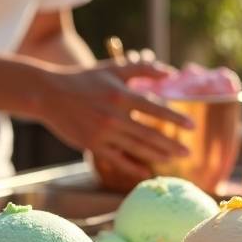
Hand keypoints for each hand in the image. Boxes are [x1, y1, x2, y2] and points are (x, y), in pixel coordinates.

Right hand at [40, 50, 192, 177]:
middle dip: (171, 144)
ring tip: (173, 159)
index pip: (155, 109)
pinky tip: (147, 172)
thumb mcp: (113, 69)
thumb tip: (171, 72)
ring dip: (158, 156)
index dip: (175, 118)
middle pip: (149, 134)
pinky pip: (118, 160)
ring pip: (136, 148)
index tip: (192, 127)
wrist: (49, 95)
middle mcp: (113, 117)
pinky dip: (134, 167)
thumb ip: (142, 69)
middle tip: (189, 152)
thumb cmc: (84, 79)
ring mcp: (102, 133)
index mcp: (120, 96)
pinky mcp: (92, 145)